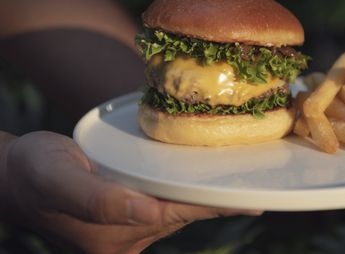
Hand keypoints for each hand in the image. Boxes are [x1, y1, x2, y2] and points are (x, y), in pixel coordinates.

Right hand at [1, 131, 260, 252]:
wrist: (15, 176)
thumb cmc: (34, 173)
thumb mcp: (60, 179)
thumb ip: (100, 199)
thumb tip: (149, 212)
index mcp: (115, 235)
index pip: (179, 214)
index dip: (217, 206)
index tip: (253, 201)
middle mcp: (126, 238)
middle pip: (181, 214)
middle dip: (216, 200)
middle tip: (252, 182)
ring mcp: (125, 229)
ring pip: (174, 210)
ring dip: (201, 196)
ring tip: (232, 180)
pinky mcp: (122, 216)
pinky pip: (162, 204)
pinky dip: (181, 193)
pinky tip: (196, 182)